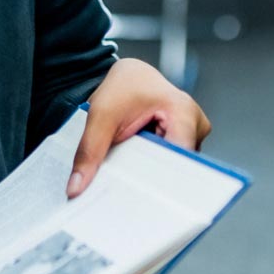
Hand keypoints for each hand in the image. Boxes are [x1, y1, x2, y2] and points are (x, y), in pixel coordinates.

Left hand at [68, 60, 210, 195]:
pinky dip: (153, 168)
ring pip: (174, 168)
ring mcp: (194, 134)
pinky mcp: (187, 140)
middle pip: (177, 168)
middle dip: (150, 182)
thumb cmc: (122, 87)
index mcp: (183, 112)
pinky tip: (136, 171)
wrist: (130, 75)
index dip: (157, 182)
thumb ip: (89, 151)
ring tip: (128, 180)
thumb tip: (76, 188)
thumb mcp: (100, 115)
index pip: (178, 161)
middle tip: (122, 194)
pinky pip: (171, 163)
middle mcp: (196, 124)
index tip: (135, 199)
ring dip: (151, 175)